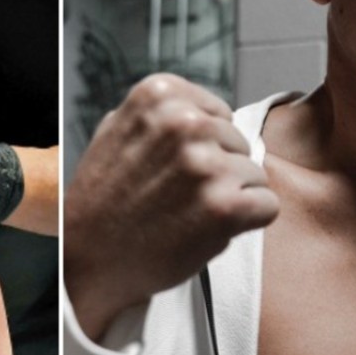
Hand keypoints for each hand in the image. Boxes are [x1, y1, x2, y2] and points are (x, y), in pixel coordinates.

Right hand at [64, 73, 279, 340]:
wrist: (88, 259)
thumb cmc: (102, 200)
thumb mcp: (115, 131)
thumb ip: (158, 113)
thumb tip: (201, 111)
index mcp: (158, 95)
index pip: (218, 113)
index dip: (203, 145)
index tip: (174, 166)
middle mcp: (183, 122)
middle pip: (238, 141)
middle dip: (218, 169)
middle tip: (179, 195)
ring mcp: (205, 164)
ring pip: (255, 174)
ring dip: (231, 196)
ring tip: (189, 212)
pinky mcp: (224, 206)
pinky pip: (267, 206)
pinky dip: (247, 222)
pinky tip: (210, 228)